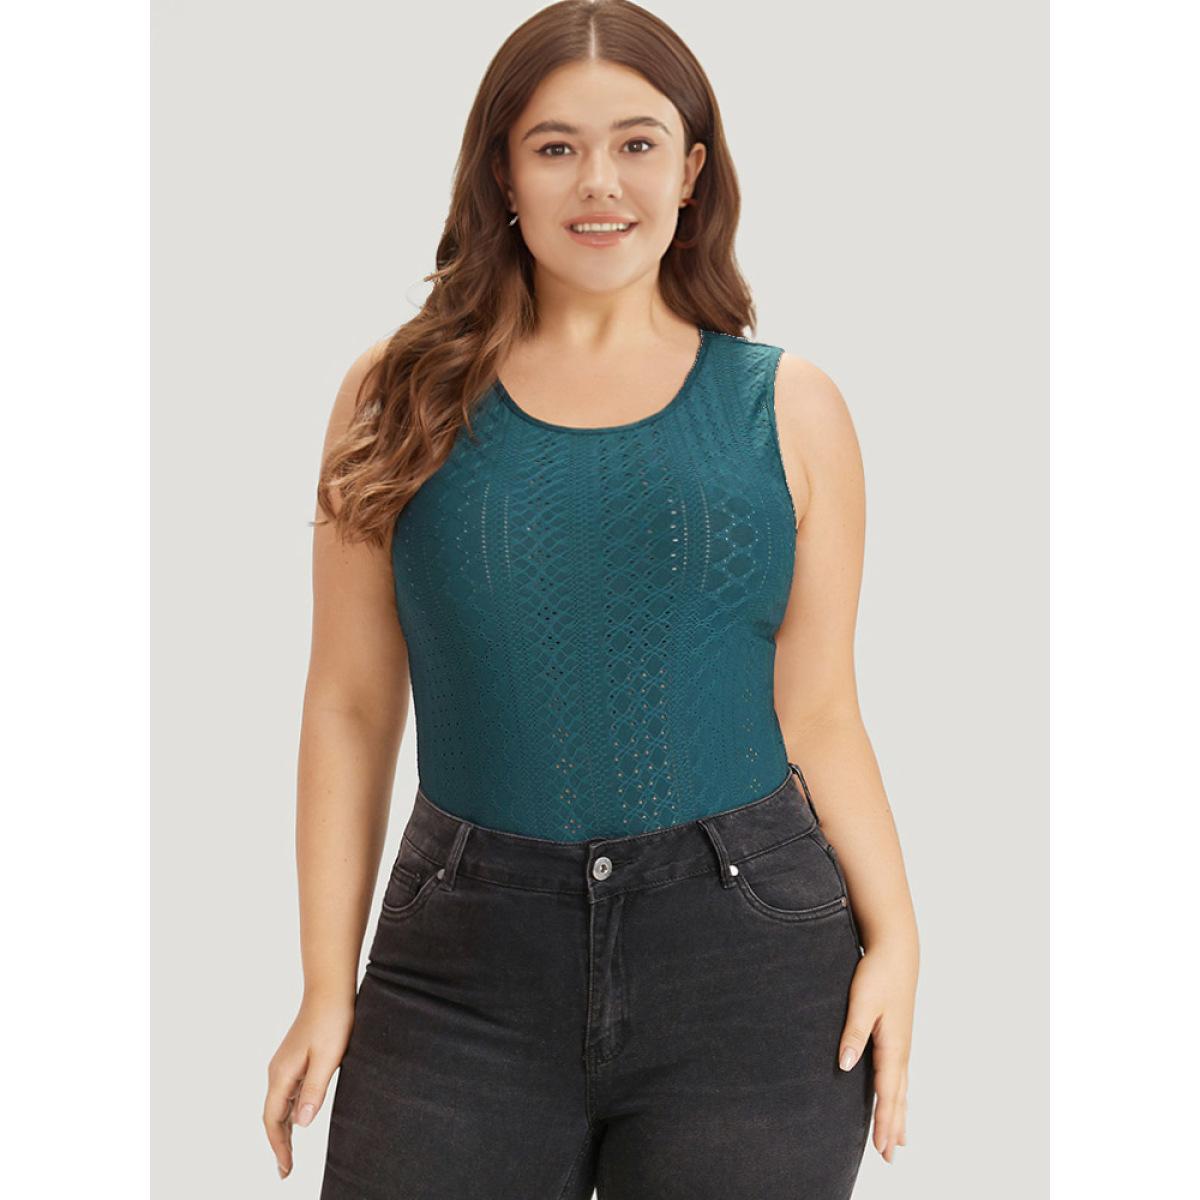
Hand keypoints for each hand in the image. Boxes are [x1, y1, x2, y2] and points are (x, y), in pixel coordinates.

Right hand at [263, 990, 356, 1179]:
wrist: (330, 989)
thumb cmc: (332, 1020)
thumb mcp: (329, 1057)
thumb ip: (315, 1089)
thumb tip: (302, 1124)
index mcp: (283, 1074)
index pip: (273, 1120)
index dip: (279, 1147)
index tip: (285, 1170)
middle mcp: (278, 1071)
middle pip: (272, 1115)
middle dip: (278, 1143)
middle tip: (285, 1170)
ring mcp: (285, 1064)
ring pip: (279, 1104)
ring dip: (282, 1129)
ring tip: (289, 1152)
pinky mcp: (295, 1057)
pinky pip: (287, 1092)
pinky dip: (289, 1111)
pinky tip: (299, 1118)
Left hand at [836, 940, 916, 1163]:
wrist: (896, 951)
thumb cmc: (878, 973)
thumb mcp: (862, 1001)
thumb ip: (853, 1033)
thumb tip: (846, 1066)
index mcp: (893, 1045)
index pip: (887, 1092)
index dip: (884, 1121)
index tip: (881, 1148)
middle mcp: (901, 1049)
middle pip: (898, 1096)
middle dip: (893, 1127)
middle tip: (890, 1157)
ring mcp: (901, 1043)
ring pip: (901, 1088)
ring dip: (898, 1114)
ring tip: (899, 1140)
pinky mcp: (897, 1035)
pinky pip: (899, 1075)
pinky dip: (899, 1094)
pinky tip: (897, 1098)